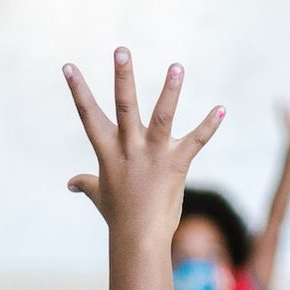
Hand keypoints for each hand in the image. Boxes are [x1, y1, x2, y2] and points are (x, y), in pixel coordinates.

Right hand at [64, 48, 224, 237]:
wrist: (139, 239)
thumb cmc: (119, 217)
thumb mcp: (99, 196)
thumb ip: (86, 184)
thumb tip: (70, 183)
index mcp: (108, 152)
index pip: (88, 115)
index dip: (77, 90)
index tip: (68, 66)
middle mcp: (129, 149)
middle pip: (124, 106)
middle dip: (123, 77)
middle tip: (122, 50)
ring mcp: (153, 156)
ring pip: (161, 117)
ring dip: (170, 91)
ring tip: (177, 66)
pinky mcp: (176, 165)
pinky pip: (195, 142)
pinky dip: (209, 126)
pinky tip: (221, 110)